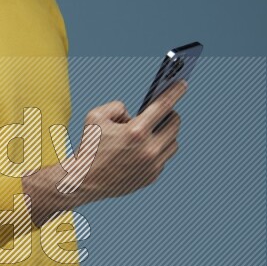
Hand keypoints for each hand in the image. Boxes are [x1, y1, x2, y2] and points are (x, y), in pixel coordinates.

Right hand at [76, 79, 186, 203]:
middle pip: (174, 124)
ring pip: (173, 143)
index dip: (175, 92)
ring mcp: (152, 165)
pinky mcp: (151, 177)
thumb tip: (133, 114)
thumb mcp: (96, 116)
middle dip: (170, 114)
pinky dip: (158, 150)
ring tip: (154, 130)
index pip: (163, 105)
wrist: (83, 181)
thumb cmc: (89, 147)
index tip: (183, 84)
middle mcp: (148, 149)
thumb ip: (118, 107)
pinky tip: (147, 147)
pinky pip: (164, 158)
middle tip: (163, 111)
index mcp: (136, 131)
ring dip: (167, 134)